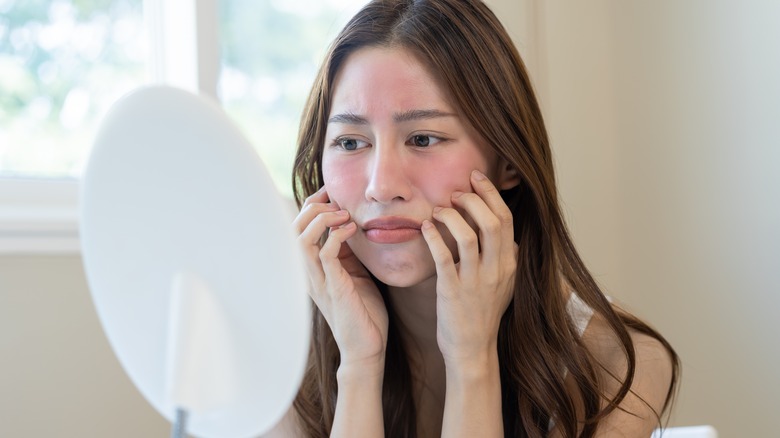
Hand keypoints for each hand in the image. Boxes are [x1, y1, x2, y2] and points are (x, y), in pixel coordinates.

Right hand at [293, 187, 388, 369]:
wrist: (367, 348)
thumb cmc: (363, 313)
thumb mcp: (354, 274)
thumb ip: (348, 253)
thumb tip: (351, 225)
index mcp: (311, 269)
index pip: (298, 228)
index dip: (311, 206)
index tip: (331, 193)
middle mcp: (308, 273)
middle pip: (292, 229)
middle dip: (312, 207)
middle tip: (336, 200)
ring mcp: (317, 281)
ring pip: (301, 240)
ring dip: (321, 220)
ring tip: (342, 213)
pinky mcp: (333, 288)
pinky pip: (324, 254)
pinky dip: (336, 236)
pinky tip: (351, 229)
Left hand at [421, 170, 516, 368]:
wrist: (472, 348)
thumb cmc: (484, 313)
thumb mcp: (505, 283)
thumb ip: (506, 257)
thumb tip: (505, 232)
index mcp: (510, 264)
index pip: (506, 219)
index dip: (491, 194)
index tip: (476, 178)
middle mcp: (496, 270)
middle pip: (492, 222)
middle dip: (474, 199)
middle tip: (456, 192)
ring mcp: (475, 281)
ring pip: (469, 236)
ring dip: (452, 216)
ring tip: (439, 210)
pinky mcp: (453, 291)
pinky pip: (443, 257)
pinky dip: (434, 237)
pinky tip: (426, 227)